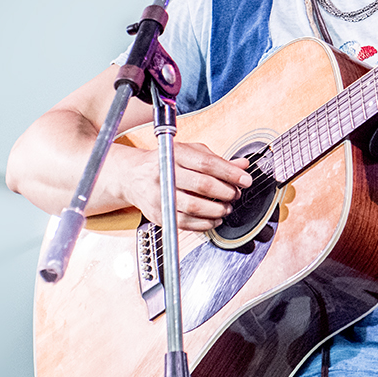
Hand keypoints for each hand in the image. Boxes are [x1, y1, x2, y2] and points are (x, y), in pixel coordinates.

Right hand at [117, 139, 250, 229]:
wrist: (132, 176)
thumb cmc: (165, 161)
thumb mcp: (190, 152)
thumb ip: (217, 160)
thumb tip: (243, 165)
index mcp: (175, 154)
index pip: (207, 164)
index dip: (230, 173)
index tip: (245, 179)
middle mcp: (165, 173)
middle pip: (202, 185)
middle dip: (226, 192)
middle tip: (235, 194)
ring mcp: (160, 195)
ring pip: (195, 207)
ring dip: (217, 210)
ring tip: (226, 207)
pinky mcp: (158, 214)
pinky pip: (186, 223)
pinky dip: (205, 224)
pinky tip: (214, 219)